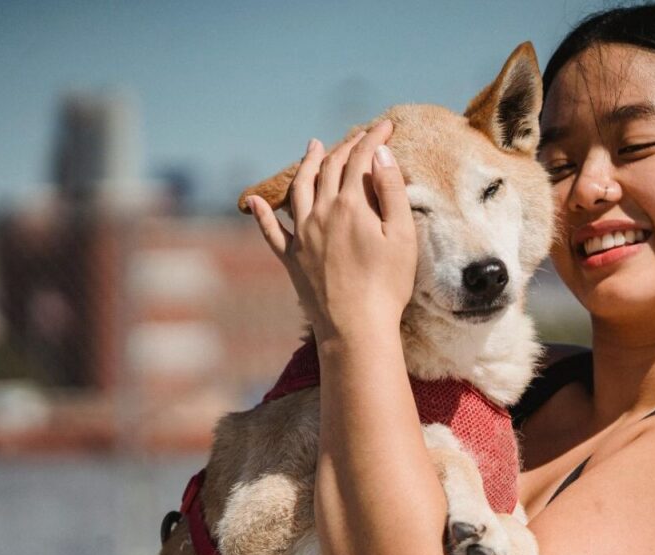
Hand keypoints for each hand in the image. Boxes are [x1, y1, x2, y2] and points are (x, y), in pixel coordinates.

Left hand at [246, 120, 416, 341]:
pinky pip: (271, 230)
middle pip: (330, 168)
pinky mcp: (292, 258)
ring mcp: (302, 235)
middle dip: (346, 146)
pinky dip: (262, 213)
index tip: (386, 126)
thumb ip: (391, 191)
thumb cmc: (387, 284)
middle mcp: (320, 213)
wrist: (356, 328)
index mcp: (351, 205)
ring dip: (307, 164)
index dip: (374, 138)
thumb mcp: (401, 236)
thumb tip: (380, 155)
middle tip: (359, 136)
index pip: (361, 159)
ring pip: (299, 189)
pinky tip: (253, 201)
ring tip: (313, 147)